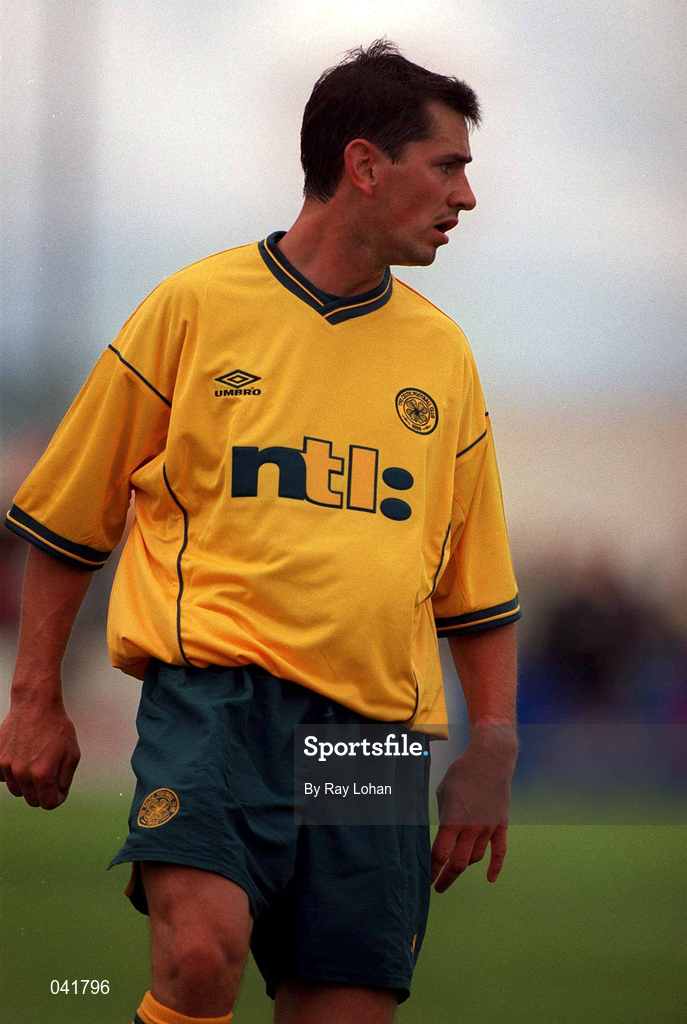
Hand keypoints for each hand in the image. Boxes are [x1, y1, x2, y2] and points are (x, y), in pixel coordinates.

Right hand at [0, 695, 80, 809]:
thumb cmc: (56, 728)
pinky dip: (13, 774)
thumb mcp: (72, 753)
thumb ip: (65, 779)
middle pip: (31, 800)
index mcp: (43, 775)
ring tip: (37, 763)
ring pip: (17, 790)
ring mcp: (7, 767)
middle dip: (43, 793)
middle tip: (50, 775)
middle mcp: (22, 774)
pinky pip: (4, 778)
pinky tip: (23, 758)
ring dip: (28, 784)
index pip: (48, 804)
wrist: (35, 705)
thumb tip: (57, 794)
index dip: (57, 799)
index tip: (60, 790)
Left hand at [431, 738, 515, 891]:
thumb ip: (443, 815)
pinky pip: (499, 852)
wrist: (491, 760)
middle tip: (437, 887)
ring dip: (464, 866)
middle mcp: (471, 828)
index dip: (431, 869)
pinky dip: (496, 867)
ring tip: (454, 869)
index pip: (440, 854)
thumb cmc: (462, 772)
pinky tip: (490, 879)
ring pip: (475, 858)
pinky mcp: (501, 825)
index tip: (425, 878)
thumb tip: (443, 832)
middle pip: (457, 863)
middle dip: (446, 878)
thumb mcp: (443, 792)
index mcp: (453, 820)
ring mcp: (488, 828)